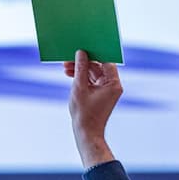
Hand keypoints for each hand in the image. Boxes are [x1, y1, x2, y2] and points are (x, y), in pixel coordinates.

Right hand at [64, 50, 122, 166]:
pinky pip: (92, 80)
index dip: (94, 53)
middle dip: (84, 61)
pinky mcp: (100, 94)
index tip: (83, 46)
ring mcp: (107, 90)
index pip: (106, 61)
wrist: (86, 133)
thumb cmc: (84, 114)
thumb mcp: (79, 88)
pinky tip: (69, 74)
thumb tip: (80, 53)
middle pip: (99, 66)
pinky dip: (82, 77)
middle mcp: (113, 85)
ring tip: (65, 66)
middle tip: (69, 56)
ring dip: (80, 69)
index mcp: (114, 83)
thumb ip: (80, 69)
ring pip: (94, 73)